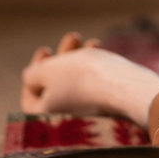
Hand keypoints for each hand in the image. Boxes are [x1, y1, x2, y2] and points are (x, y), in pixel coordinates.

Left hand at [21, 32, 158, 126]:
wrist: (127, 86)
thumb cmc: (83, 78)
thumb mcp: (46, 70)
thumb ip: (32, 73)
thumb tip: (33, 78)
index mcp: (46, 117)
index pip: (30, 97)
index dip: (35, 70)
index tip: (46, 49)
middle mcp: (67, 120)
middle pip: (56, 87)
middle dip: (62, 58)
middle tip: (72, 37)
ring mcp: (90, 114)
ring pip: (78, 82)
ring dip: (80, 58)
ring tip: (91, 40)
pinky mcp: (109, 106)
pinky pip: (96, 85)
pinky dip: (95, 68)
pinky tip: (102, 50)